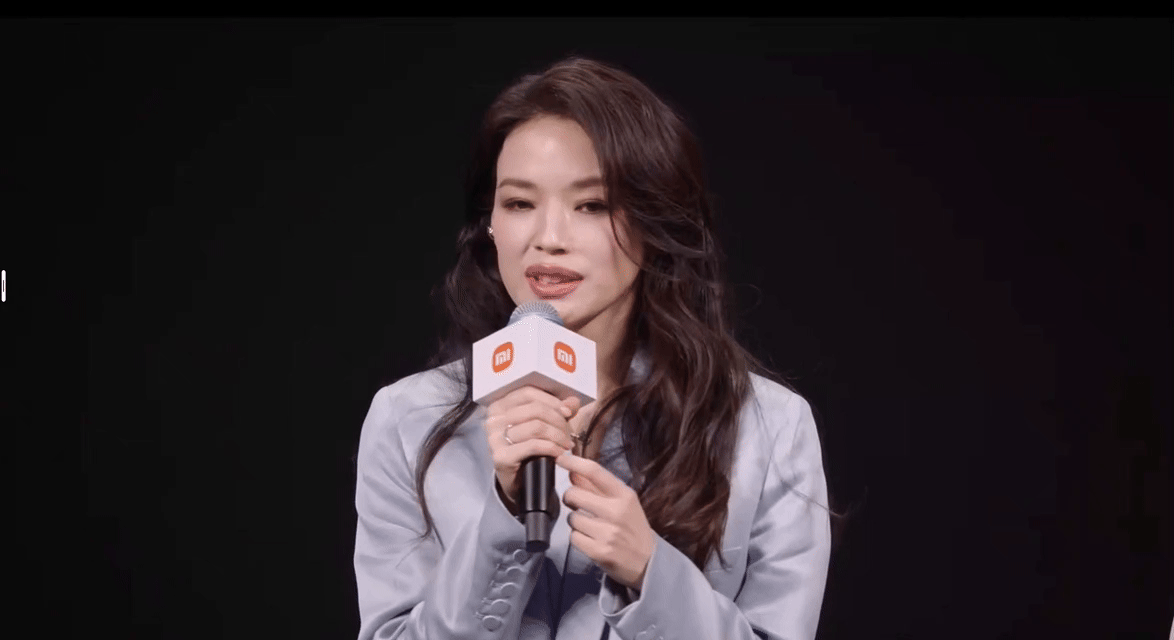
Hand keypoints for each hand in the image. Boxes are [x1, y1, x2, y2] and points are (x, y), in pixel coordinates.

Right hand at [485, 386, 581, 513]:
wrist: (517, 482)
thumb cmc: (529, 450)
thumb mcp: (544, 425)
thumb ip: (558, 410)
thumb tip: (573, 401)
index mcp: (499, 405)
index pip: (527, 393)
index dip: (552, 400)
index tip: (568, 412)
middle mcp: (493, 419)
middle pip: (534, 409)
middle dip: (558, 421)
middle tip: (568, 434)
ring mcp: (494, 438)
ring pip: (536, 426)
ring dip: (558, 436)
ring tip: (566, 445)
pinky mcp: (501, 456)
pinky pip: (533, 445)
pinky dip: (551, 448)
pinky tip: (559, 453)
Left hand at [555, 452, 656, 590]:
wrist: (648, 562)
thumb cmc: (633, 527)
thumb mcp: (623, 502)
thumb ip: (597, 487)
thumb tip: (574, 471)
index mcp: (624, 495)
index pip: (594, 471)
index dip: (573, 462)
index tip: (560, 458)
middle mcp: (617, 512)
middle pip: (574, 494)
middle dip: (570, 498)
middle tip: (578, 504)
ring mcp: (608, 533)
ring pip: (571, 518)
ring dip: (575, 522)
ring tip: (591, 527)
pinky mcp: (599, 552)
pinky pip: (573, 537)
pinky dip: (578, 538)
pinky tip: (591, 540)